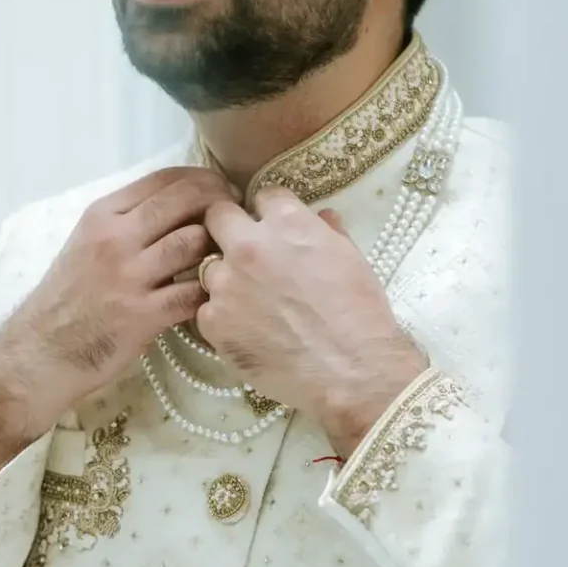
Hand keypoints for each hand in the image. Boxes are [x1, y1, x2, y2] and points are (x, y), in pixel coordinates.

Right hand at [0, 167, 239, 482]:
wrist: (42, 350)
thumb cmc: (68, 298)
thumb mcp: (86, 243)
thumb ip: (126, 222)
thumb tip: (178, 204)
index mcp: (102, 216)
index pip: (163, 179)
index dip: (202, 178)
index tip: (220, 188)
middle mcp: (116, 239)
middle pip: (185, 201)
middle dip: (220, 202)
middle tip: (236, 216)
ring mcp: (130, 276)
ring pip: (194, 243)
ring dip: (218, 247)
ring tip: (229, 256)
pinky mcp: (143, 315)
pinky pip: (193, 293)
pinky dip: (211, 292)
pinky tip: (218, 295)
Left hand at [198, 187, 427, 456]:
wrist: (351, 370)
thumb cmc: (360, 313)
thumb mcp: (351, 259)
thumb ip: (327, 232)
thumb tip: (321, 217)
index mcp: (286, 223)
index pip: (263, 196)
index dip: (268, 212)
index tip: (272, 227)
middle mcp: (248, 245)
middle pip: (217, 217)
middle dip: (229, 228)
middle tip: (245, 253)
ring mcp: (225, 284)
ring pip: (209, 268)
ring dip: (226, 278)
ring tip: (250, 302)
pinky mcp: (213, 322)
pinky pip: (208, 310)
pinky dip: (223, 318)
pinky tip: (248, 332)